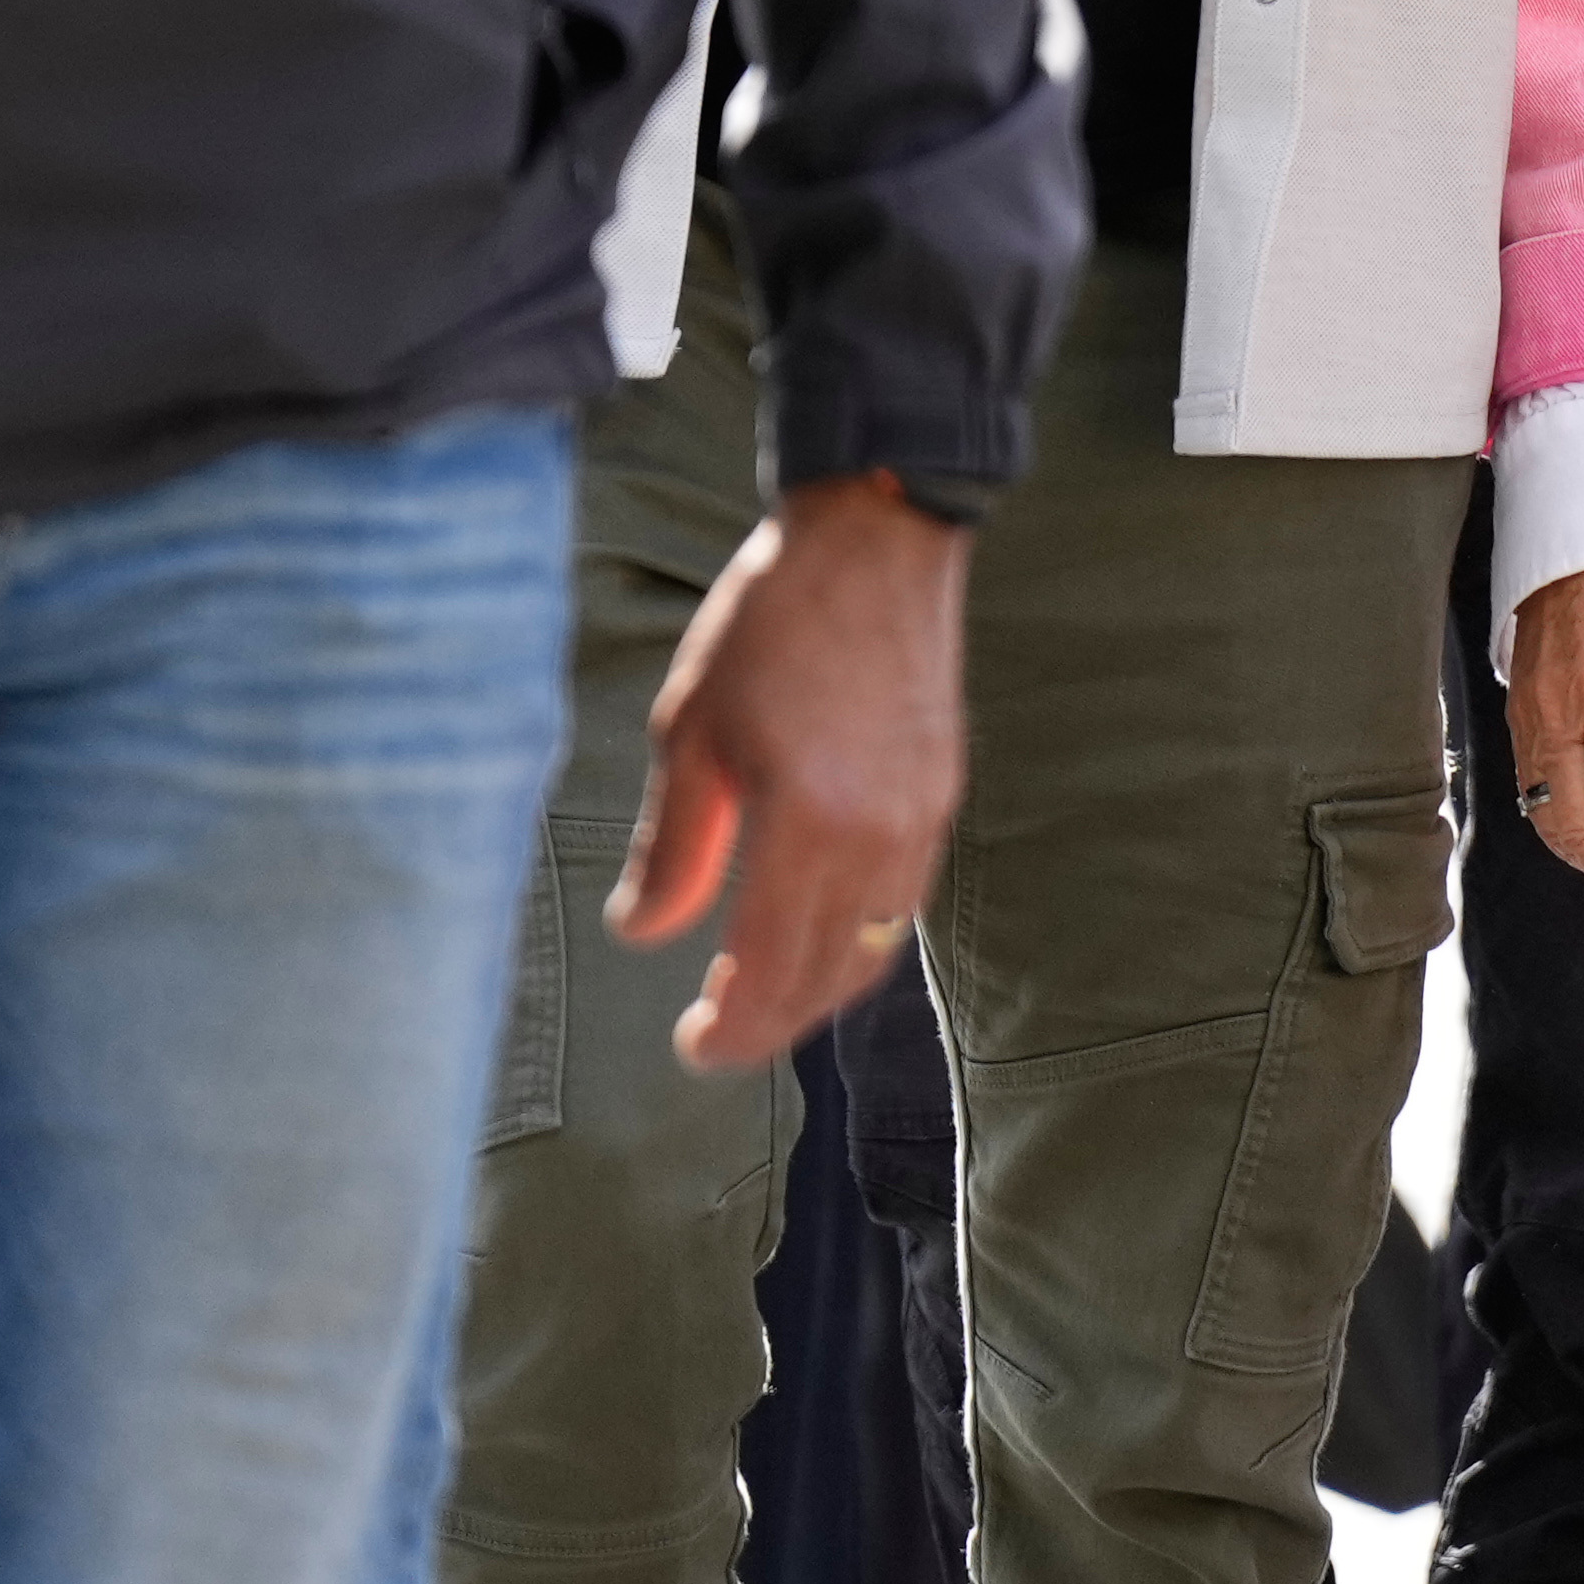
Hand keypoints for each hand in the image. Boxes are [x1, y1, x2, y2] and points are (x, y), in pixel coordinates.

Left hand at [627, 471, 974, 1070]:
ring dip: (816, 989)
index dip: (732, 1028)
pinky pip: (899, 903)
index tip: (691, 1046)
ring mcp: (922, 818)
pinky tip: (809, 928)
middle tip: (715, 1036)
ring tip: (757, 993)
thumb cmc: (770, 621)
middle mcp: (881, 835)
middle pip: (829, 978)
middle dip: (771, 1024)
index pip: (772, 967)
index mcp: (811, 820)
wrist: (877, 538)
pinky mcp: (940, 795)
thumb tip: (644, 933)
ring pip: (873, 948)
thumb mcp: (692, 728)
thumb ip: (671, 844)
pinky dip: (853, 938)